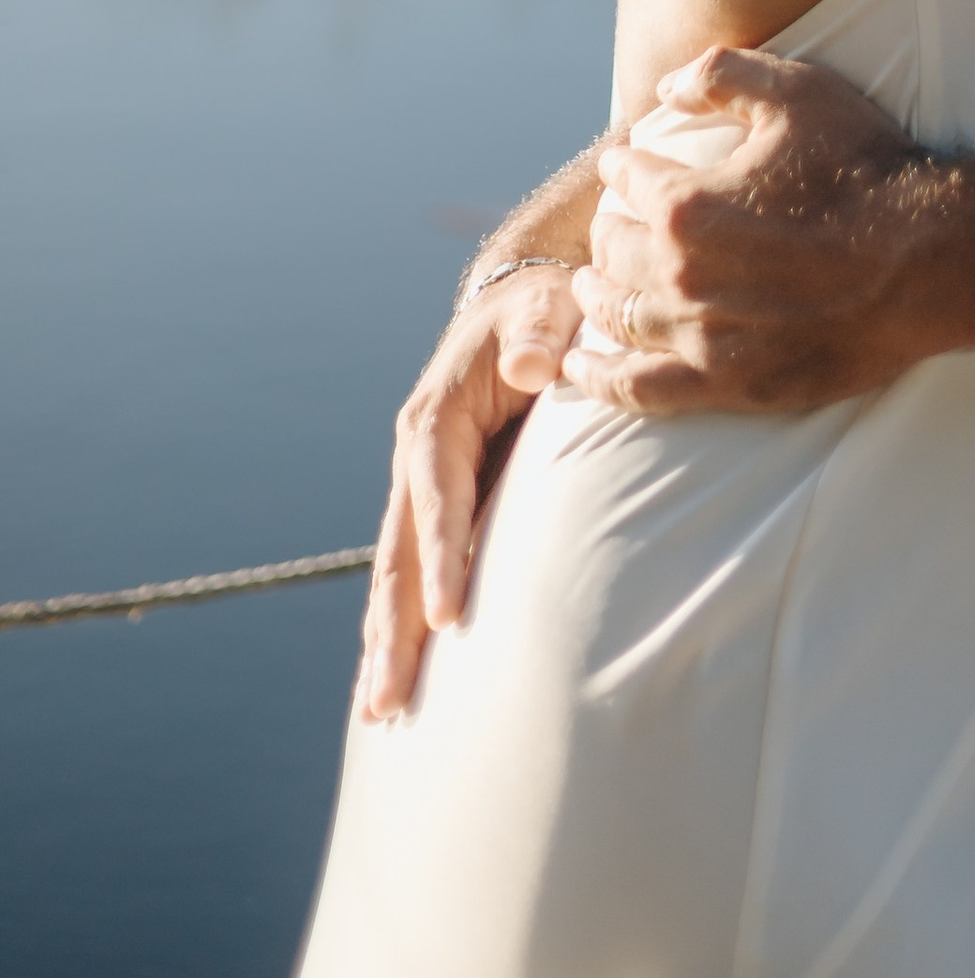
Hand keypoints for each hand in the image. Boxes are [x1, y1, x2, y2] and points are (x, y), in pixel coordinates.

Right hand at [359, 261, 579, 719]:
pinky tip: (395, 676)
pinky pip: (411, 571)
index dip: (443, 554)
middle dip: (392, 630)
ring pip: (394, 574)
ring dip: (385, 641)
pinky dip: (399, 624)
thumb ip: (542, 335)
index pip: (438, 497)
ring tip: (380, 713)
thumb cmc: (546, 309)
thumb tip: (532, 367)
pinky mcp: (433, 506)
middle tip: (388, 703)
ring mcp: (417, 487)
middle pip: (398, 555)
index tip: (450, 617)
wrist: (520, 308)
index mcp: (437, 418)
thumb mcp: (549, 308)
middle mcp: (415, 459)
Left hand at [565, 49, 952, 416]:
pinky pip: (640, 388)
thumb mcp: (797, 93)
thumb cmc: (865, 170)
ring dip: (593, 301)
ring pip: (618, 320)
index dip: (622, 168)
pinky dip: (600, 377)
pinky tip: (580, 368)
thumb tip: (665, 87)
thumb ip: (721, 75)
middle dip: (605, 235)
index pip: (627, 182)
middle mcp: (682, 275)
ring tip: (585, 291)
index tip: (624, 165)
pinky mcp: (729, 384)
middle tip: (608, 229)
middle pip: (614, 254)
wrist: (928, 261)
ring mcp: (702, 337)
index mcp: (688, 205)